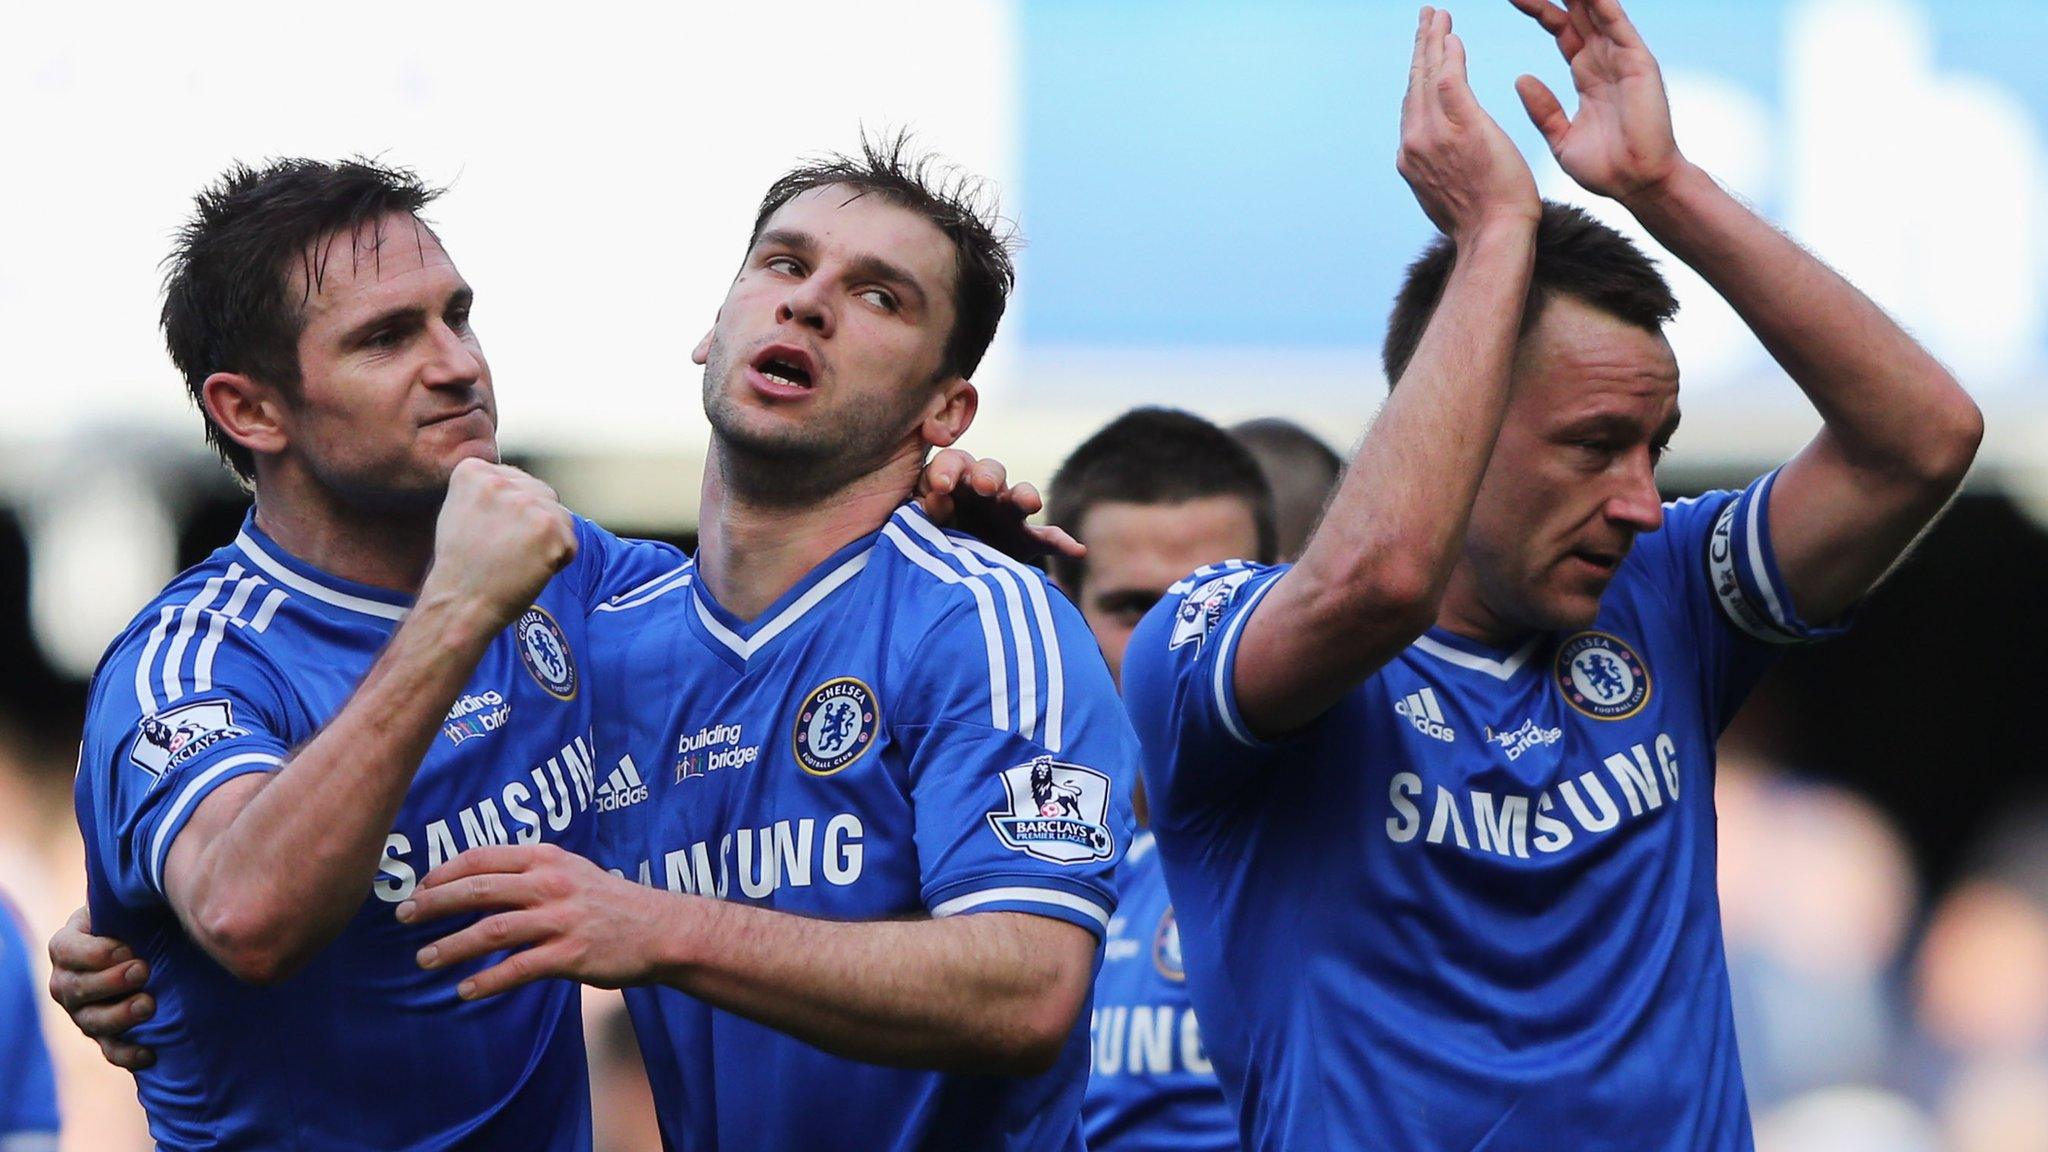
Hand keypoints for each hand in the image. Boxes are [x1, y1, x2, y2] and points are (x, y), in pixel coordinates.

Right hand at [47, 907, 156, 1070]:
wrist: (151, 946)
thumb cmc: (136, 918)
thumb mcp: (127, 903)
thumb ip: (129, 896)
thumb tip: (152, 875)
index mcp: (67, 945)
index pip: (66, 951)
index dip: (93, 952)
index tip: (126, 947)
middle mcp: (67, 981)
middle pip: (76, 989)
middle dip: (109, 981)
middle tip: (143, 969)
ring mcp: (84, 1011)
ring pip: (91, 1022)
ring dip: (119, 1016)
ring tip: (149, 1004)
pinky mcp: (106, 1035)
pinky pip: (110, 1051)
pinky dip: (128, 1054)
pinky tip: (151, 1053)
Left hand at [396, 843, 669, 998]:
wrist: (660, 929)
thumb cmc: (610, 901)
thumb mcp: (571, 871)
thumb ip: (528, 873)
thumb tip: (475, 885)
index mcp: (546, 858)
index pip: (482, 858)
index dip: (444, 873)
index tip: (418, 889)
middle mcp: (550, 884)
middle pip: (478, 890)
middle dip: (434, 904)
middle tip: (404, 917)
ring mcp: (561, 920)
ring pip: (492, 931)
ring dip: (452, 947)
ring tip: (424, 960)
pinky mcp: (571, 955)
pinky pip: (518, 969)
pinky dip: (488, 980)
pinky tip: (466, 990)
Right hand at [421, 458, 577, 627]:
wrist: (461, 602)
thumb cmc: (461, 565)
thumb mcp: (459, 511)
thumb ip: (490, 491)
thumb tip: (524, 485)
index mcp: (473, 472)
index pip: (517, 481)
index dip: (513, 512)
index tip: (493, 532)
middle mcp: (500, 481)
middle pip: (542, 494)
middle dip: (534, 521)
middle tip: (508, 550)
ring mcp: (527, 502)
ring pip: (560, 516)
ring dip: (549, 540)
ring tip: (519, 560)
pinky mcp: (549, 526)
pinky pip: (570, 543)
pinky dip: (558, 561)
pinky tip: (531, 570)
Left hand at [917, 448, 1082, 562]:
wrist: (938, 580)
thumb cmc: (920, 543)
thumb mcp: (913, 523)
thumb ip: (924, 509)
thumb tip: (933, 501)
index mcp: (951, 484)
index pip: (953, 464)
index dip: (948, 470)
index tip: (941, 487)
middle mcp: (981, 495)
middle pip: (990, 472)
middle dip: (987, 476)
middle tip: (983, 486)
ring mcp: (1006, 517)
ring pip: (1019, 497)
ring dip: (1024, 496)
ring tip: (1028, 504)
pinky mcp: (1024, 541)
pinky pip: (1047, 539)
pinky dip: (1062, 543)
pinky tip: (1076, 549)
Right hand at [1398, 6, 1541, 239]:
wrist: (1494, 236)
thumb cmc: (1483, 222)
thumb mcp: (1447, 197)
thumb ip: (1438, 171)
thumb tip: (1439, 165)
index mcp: (1412, 158)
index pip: (1412, 105)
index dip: (1416, 75)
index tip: (1422, 55)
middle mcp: (1415, 143)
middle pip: (1413, 84)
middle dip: (1420, 47)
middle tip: (1426, 18)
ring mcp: (1435, 136)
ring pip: (1427, 77)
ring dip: (1433, 41)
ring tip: (1438, 16)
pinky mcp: (1462, 128)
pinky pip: (1450, 82)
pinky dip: (1449, 56)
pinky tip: (1453, 37)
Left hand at [1508, 0, 1683, 203]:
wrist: (1637, 185)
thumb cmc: (1606, 169)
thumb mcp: (1562, 138)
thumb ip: (1544, 109)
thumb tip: (1522, 79)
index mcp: (1587, 73)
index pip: (1560, 28)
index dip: (1538, 8)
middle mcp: (1604, 58)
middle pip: (1576, 11)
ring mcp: (1622, 57)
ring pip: (1596, 9)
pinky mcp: (1637, 61)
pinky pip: (1616, 22)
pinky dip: (1600, 3)